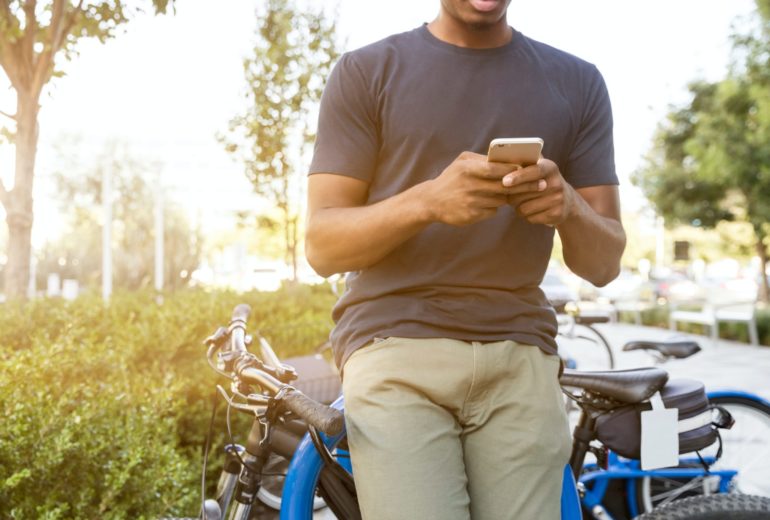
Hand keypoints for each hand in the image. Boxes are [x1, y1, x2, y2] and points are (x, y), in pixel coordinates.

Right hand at [424, 151, 544, 225]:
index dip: (516, 171)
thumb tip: (508, 159)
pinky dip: (494, 207)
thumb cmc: (451, 178)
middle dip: (525, 186)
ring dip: (509, 197)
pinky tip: (490, 203)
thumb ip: (483, 160)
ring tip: (517, 193)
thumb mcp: (462, 162)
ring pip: (501, 200)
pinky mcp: (471, 216)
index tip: (532, 170)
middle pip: (505, 186)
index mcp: (468, 169)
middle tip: (542, 185)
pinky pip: (492, 211)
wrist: (431, 201)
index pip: (498, 169)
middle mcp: (470, 186)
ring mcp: (471, 202)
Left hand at [503, 159, 576, 226]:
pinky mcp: (557, 214)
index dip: (518, 177)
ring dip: (517, 207)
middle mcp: (556, 183)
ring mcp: (558, 200)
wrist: (567, 201)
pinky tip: (531, 210)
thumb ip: (525, 161)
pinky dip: (526, 216)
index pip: (533, 171)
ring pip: (524, 208)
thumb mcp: (539, 167)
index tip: (504, 182)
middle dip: (511, 195)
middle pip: (523, 193)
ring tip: (521, 202)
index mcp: (550, 168)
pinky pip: (530, 218)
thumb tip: (502, 156)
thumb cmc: (543, 181)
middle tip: (508, 194)